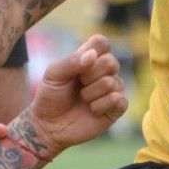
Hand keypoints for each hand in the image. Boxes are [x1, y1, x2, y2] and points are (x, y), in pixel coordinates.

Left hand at [21, 34, 126, 155]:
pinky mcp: (116, 108)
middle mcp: (104, 72)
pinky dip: (101, 106)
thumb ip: (71, 61)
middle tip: (79, 84)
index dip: (92, 52)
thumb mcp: (53, 75)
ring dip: (91, 93)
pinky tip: (92, 110)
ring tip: (82, 99)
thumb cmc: (50, 96)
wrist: (48, 125)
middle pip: (111, 61)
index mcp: (89, 58)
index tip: (78, 66)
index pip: (102, 43)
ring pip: (113, 82)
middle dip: (90, 75)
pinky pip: (120, 100)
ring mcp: (112, 89)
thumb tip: (93, 55)